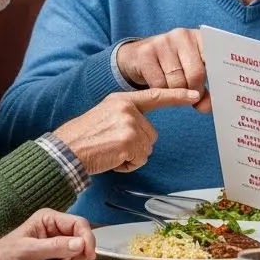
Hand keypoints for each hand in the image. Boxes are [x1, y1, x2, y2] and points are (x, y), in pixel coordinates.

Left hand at [0, 209, 96, 259]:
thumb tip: (81, 244)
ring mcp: (57, 247)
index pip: (79, 224)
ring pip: (77, 257)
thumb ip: (55, 247)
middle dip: (75, 258)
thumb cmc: (4, 257)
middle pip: (81, 242)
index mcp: (49, 220)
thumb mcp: (29, 251)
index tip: (89, 255)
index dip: (87, 239)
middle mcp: (56, 231)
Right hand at [53, 88, 200, 173]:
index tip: (194, 94)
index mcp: (122, 100)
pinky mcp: (129, 142)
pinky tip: (111, 159)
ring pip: (146, 149)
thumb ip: (126, 117)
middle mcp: (128, 109)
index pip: (154, 96)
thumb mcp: (104, 116)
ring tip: (109, 152)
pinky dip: (127, 165)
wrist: (65, 151)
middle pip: (151, 134)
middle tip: (112, 146)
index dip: (176, 96)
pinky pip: (140, 160)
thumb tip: (143, 131)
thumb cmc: (82, 139)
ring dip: (131, 156)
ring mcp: (130, 125)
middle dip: (135, 146)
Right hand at [117, 28, 210, 112]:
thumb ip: (203, 90)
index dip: (219, 79)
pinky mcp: (145, 53)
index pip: (215, 59)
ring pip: (177, 82)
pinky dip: (161, 92)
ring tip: (174, 89)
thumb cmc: (171, 66)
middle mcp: (182, 36)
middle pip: (196, 74)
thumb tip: (206, 107)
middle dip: (195, 92)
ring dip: (176, 94)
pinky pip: (159, 84)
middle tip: (191, 96)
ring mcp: (162, 42)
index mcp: (200, 38)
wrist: (136, 56)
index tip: (220, 94)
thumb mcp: (191, 72)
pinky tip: (160, 86)